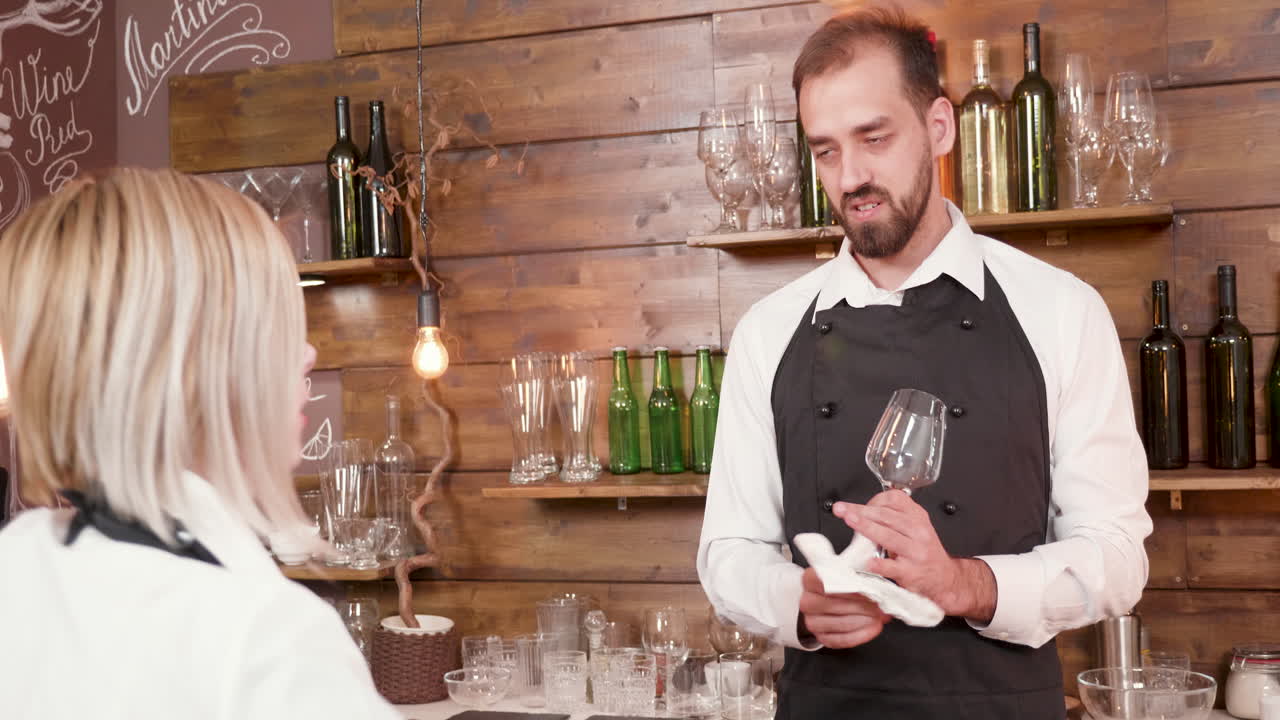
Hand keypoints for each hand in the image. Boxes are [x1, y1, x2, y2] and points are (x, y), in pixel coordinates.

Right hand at [798, 566, 889, 647]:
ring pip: (840, 623)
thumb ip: (856, 570)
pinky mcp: (821, 637)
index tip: (866, 588)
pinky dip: (861, 635)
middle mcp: (807, 601)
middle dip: (862, 606)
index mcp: (810, 580)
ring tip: (879, 616)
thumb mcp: (847, 570)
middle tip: (879, 604)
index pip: (826, 582)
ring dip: (864, 620)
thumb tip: (873, 568)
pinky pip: (842, 640)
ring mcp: (813, 621)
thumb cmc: (841, 585)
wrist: (830, 601)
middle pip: (835, 604)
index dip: (848, 586)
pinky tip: (873, 628)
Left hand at [833, 491, 995, 621]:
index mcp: (918, 517)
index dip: (873, 500)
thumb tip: (861, 511)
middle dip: (860, 511)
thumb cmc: (924, 553)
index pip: (895, 499)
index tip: (857, 505)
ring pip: (889, 536)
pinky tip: (869, 562)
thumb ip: (893, 518)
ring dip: (866, 527)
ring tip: (850, 521)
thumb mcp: (915, 529)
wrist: (944, 579)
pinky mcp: (911, 573)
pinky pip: (893, 567)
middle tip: (842, 509)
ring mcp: (916, 552)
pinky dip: (880, 564)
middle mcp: (919, 532)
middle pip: (887, 516)